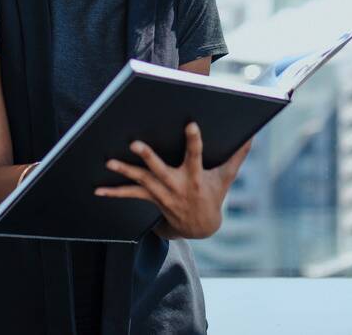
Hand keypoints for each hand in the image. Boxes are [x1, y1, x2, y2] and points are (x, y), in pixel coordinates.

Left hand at [95, 122, 252, 239]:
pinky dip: (114, 192)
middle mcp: (177, 185)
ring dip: (125, 171)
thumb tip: (253, 135)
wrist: (200, 227)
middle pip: (160, 169)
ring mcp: (162, 193)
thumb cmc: (213, 195)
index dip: (194, 140)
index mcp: (196, 177)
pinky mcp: (152, 199)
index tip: (190, 124)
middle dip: (148, 157)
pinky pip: (131, 195)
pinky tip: (98, 190)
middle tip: (135, 144)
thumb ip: (238, 155)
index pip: (196, 155)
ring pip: (142, 180)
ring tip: (110, 162)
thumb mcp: (227, 177)